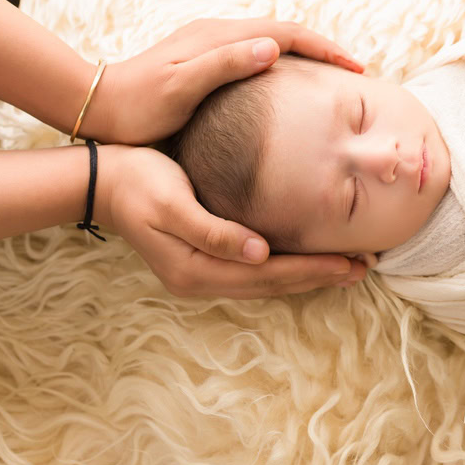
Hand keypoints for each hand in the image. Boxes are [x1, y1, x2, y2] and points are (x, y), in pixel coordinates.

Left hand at [88, 18, 364, 144]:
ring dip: (306, 57)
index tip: (355, 69)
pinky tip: (290, 89)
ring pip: (272, 43)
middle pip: (284, 33)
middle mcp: (217, 34)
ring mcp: (210, 46)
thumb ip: (226, 65)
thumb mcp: (181, 87)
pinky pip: (256, 56)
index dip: (325, 49)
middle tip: (355, 73)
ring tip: (332, 79)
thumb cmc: (138, 106)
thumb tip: (272, 48)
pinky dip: (284, 66)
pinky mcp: (204, 61)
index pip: (286, 33)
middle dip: (323, 50)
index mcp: (218, 37)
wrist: (95, 108)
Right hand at [93, 145, 367, 298]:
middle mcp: (200, 280)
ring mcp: (200, 274)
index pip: (270, 274)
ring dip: (307, 276)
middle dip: (320, 276)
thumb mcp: (172, 203)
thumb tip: (260, 252)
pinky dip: (286, 269)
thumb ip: (215, 231)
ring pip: (267, 283)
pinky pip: (255, 273)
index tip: (353, 263)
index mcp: (196, 269)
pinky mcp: (202, 261)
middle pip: (273, 285)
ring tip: (347, 267)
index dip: (313, 269)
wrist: (99, 179)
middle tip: (364, 267)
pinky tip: (307, 260)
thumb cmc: (137, 180)